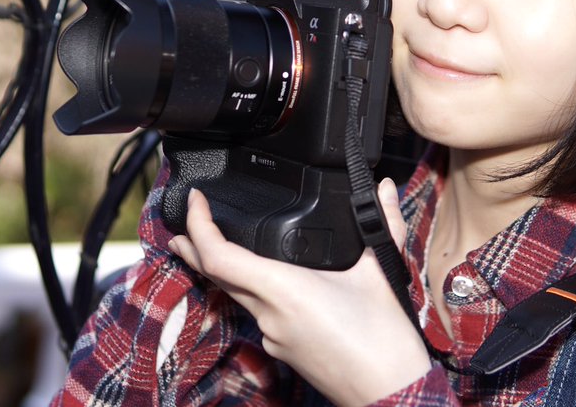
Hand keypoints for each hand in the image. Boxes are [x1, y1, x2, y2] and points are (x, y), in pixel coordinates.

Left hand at [168, 180, 431, 406]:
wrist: (391, 395)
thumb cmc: (384, 342)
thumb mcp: (383, 273)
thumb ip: (384, 223)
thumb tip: (386, 188)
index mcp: (284, 290)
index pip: (219, 257)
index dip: (199, 226)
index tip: (196, 200)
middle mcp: (269, 314)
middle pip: (215, 275)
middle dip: (195, 246)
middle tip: (185, 221)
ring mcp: (272, 335)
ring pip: (233, 294)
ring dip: (218, 268)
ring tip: (209, 245)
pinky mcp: (282, 348)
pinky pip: (254, 312)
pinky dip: (246, 288)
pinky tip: (261, 280)